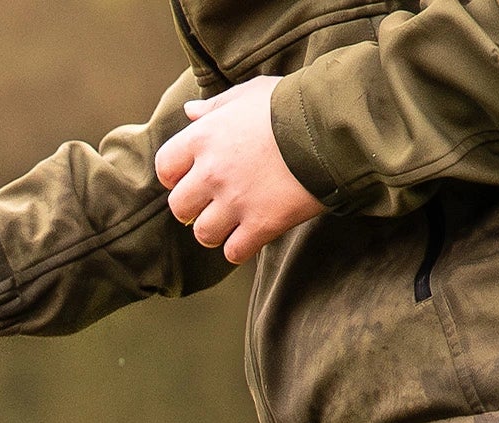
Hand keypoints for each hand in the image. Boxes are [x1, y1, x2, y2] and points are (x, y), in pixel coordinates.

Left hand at [154, 77, 323, 263]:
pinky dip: (240, 248)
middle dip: (194, 207)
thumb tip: (189, 113)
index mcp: (205, 137)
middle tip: (215, 201)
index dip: (175, 176)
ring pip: (203, 234)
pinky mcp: (260, 224)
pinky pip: (233, 252)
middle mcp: (213, 172)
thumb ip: (217, 107)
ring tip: (236, 218)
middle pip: (180, 207)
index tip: (191, 176)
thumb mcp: (251, 94)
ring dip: (216, 230)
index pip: (165, 167)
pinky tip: (253, 233)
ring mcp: (235, 201)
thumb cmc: (292, 104)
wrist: (333, 124)